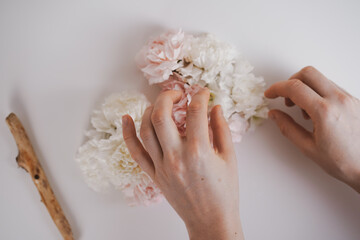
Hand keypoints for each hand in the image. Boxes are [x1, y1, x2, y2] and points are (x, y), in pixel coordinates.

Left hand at [122, 89, 243, 239]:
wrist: (211, 220)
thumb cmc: (224, 191)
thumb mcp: (229, 158)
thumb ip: (221, 129)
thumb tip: (215, 107)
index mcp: (199, 151)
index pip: (195, 112)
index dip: (200, 96)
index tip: (202, 92)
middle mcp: (176, 156)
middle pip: (161, 115)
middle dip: (168, 96)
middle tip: (179, 94)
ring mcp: (162, 166)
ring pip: (146, 129)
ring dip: (151, 110)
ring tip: (161, 104)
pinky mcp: (154, 174)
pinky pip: (135, 152)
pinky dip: (128, 134)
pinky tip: (126, 118)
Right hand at [265, 66, 359, 192]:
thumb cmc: (344, 162)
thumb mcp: (308, 148)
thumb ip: (288, 128)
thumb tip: (274, 114)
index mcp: (324, 111)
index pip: (294, 87)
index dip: (277, 88)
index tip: (270, 94)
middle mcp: (339, 99)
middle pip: (308, 73)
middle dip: (290, 82)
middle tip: (285, 98)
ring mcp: (349, 98)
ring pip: (320, 79)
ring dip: (305, 88)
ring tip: (303, 111)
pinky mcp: (354, 101)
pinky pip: (331, 87)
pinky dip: (318, 93)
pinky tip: (317, 112)